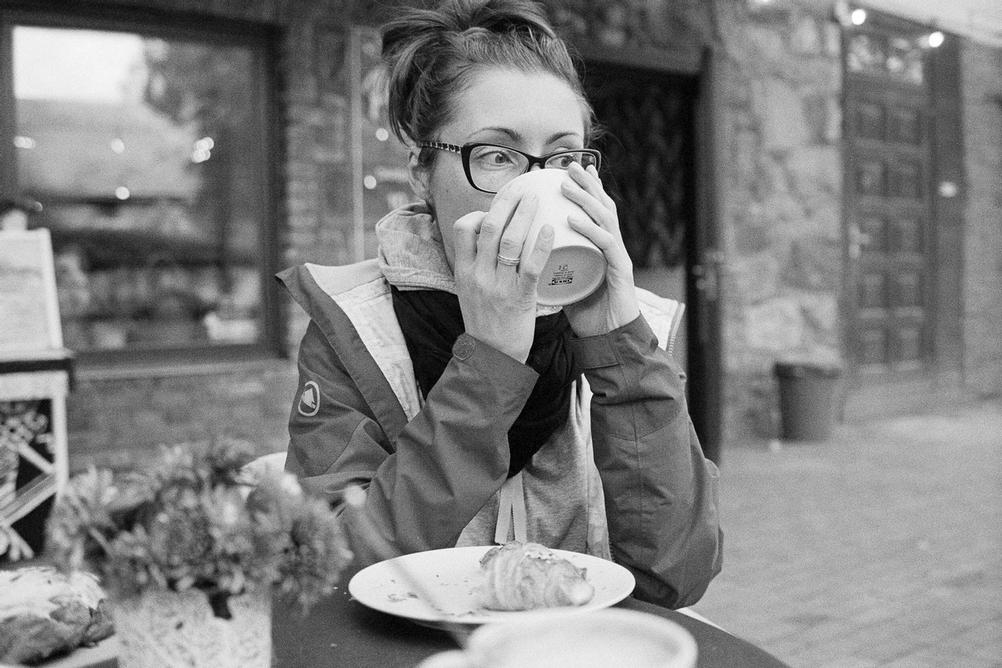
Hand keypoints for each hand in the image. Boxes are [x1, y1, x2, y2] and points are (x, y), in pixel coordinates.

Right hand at [452, 188, 553, 362]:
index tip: (497, 207)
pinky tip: (551, 229)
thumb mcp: (469, 290)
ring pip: (511, 241)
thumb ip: (476, 265)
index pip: (464, 228)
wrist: (493, 359)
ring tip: (538, 199)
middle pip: (490, 227)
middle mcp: (478, 275)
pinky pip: (531, 265)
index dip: (481, 212)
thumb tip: (490, 236)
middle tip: (524, 188)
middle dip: (507, 202)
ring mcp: (498, 286)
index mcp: (464, 271)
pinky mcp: (520, 298)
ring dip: (525, 215)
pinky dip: (541, 244)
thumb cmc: (486, 322)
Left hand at [559, 162, 639, 336]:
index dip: (586, 188)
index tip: (570, 169)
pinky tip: (572, 219)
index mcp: (601, 248)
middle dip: (587, 183)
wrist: (609, 340)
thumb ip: (554, 267)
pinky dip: (588, 229)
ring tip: (567, 185)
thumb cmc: (588, 313)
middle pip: (602, 206)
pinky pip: (605, 245)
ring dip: (586, 199)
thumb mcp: (566, 283)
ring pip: (605, 219)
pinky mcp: (620, 272)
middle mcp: (612, 247)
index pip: (595, 210)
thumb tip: (527, 255)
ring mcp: (618, 257)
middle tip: (570, 165)